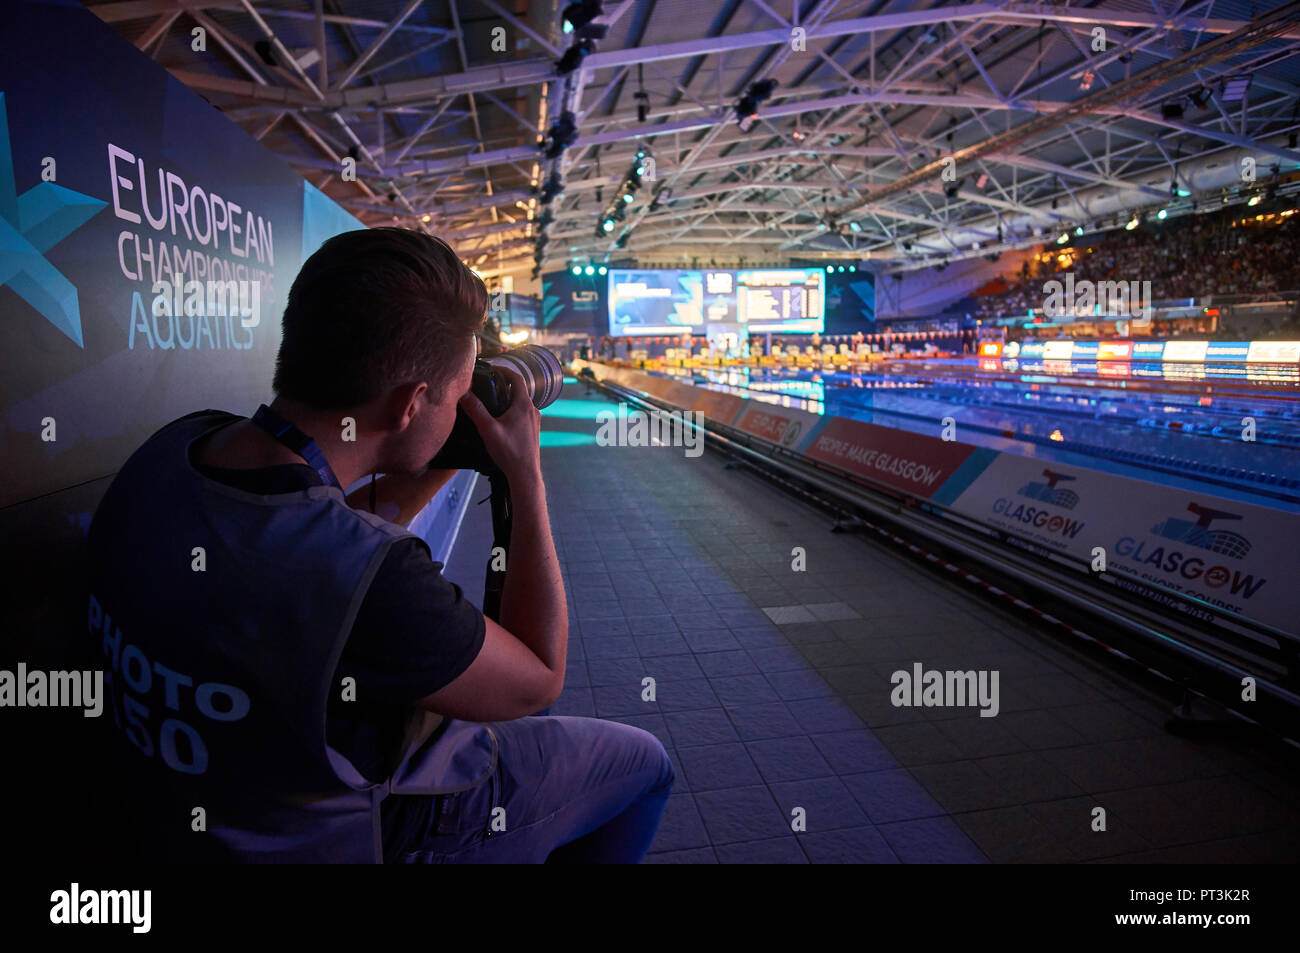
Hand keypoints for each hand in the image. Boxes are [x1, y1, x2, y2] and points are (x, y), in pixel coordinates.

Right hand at [458, 365, 541, 480]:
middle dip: (504, 385)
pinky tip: (501, 420)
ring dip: (509, 398)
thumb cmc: (509, 452)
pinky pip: (523, 414)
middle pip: (519, 390)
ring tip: (492, 401)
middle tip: (489, 384)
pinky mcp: (533, 431)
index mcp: (524, 405)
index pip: (516, 378)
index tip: (492, 369)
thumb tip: (464, 394)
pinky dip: (513, 410)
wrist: (525, 474)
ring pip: (521, 403)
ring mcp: (534, 421)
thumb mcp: (488, 429)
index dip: (504, 370)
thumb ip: (475, 410)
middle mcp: (532, 410)